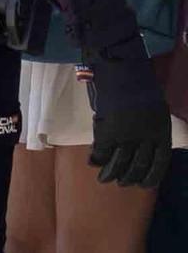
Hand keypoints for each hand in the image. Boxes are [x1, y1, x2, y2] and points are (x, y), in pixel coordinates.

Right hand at [87, 54, 172, 188]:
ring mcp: (128, 135)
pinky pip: (102, 151)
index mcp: (161, 131)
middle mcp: (147, 137)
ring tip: (103, 179)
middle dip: (129, 177)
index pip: (160, 162)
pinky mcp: (109, 131)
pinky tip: (92, 162)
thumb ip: (149, 127)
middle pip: (139, 165)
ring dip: (110, 173)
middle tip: (120, 183)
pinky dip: (96, 158)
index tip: (144, 185)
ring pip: (120, 162)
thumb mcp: (154, 108)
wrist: (121, 67)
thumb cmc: (138, 83)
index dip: (151, 176)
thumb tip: (141, 142)